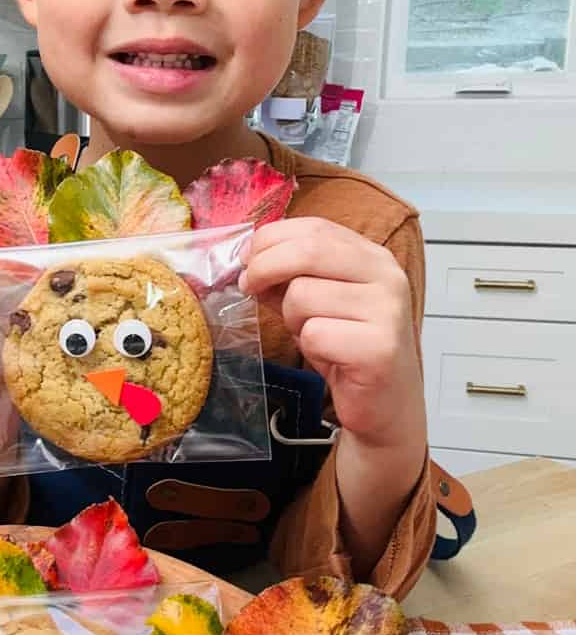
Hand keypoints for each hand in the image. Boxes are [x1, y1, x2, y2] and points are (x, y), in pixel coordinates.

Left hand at [241, 217, 425, 450]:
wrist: (385, 406)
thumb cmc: (349, 351)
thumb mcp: (319, 303)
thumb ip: (292, 276)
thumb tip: (249, 259)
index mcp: (374, 258)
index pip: (315, 227)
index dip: (271, 239)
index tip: (247, 259)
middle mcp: (387, 277)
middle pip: (308, 251)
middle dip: (264, 267)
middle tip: (248, 287)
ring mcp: (387, 311)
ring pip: (303, 295)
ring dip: (292, 319)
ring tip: (314, 335)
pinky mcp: (378, 348)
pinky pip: (314, 334)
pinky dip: (309, 347)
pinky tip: (329, 357)